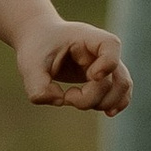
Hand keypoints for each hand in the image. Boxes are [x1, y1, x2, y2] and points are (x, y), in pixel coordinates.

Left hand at [16, 14, 131, 113]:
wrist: (40, 40)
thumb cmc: (37, 47)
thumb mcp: (29, 63)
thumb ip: (37, 86)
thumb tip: (60, 100)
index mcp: (87, 38)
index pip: (111, 45)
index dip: (107, 64)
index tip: (91, 76)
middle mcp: (101, 51)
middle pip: (115, 78)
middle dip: (92, 97)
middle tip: (67, 96)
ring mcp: (106, 65)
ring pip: (122, 87)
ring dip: (103, 103)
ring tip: (74, 99)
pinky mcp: (104, 79)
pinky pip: (122, 93)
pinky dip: (116, 104)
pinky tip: (107, 113)